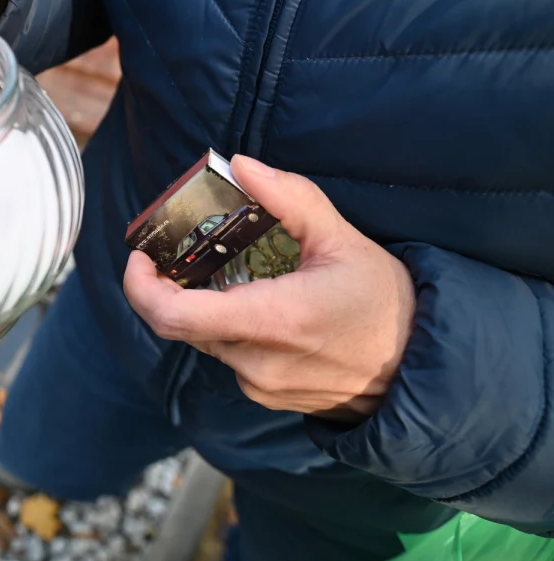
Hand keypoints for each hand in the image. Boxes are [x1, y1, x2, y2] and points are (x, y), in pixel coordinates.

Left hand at [123, 156, 416, 422]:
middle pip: (181, 325)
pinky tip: (252, 301)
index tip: (138, 258)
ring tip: (222, 271)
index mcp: (274, 321)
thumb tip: (240, 164)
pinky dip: (226, 326)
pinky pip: (227, 356)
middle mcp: (258, 361)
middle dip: (167, 288)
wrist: (422, 368)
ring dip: (202, 305)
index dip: (140, 288)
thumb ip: (289, 198)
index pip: (175, 316)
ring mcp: (260, 385)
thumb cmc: (387, 301)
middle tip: (168, 255)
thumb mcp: (342, 239)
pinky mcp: (266, 396)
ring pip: (204, 340)